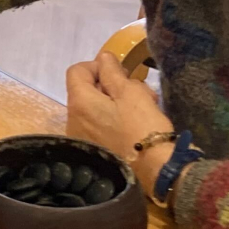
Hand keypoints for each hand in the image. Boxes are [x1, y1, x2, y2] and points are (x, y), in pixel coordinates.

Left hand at [65, 52, 174, 188]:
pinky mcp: (93, 151)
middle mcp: (72, 121)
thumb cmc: (143, 127)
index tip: (121, 73)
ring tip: (145, 106)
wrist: (155, 170)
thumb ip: (112, 72)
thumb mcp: (131, 93)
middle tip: (139, 90)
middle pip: (87, 90)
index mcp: (79, 103)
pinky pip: (99, 125)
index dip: (98, 66)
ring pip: (96, 108)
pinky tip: (136, 124)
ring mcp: (81, 138)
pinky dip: (115, 119)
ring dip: (118, 102)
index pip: (77, 71)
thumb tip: (102, 58)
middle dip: (112, 85)